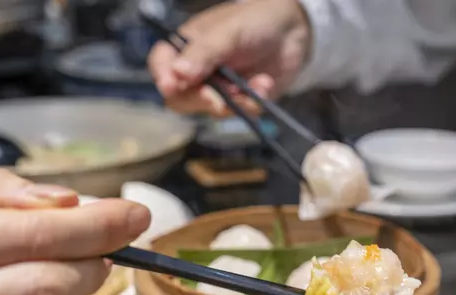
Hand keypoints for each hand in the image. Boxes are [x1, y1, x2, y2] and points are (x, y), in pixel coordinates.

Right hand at [148, 0, 310, 116]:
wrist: (294, 30)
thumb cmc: (254, 22)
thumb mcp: (228, 32)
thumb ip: (204, 53)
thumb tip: (178, 74)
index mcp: (185, 47)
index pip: (161, 65)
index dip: (164, 78)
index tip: (173, 87)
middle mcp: (196, 71)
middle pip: (181, 97)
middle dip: (203, 99)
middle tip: (219, 99)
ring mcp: (218, 88)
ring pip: (211, 109)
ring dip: (235, 101)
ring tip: (259, 83)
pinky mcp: (239, 100)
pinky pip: (238, 112)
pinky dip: (253, 102)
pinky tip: (265, 84)